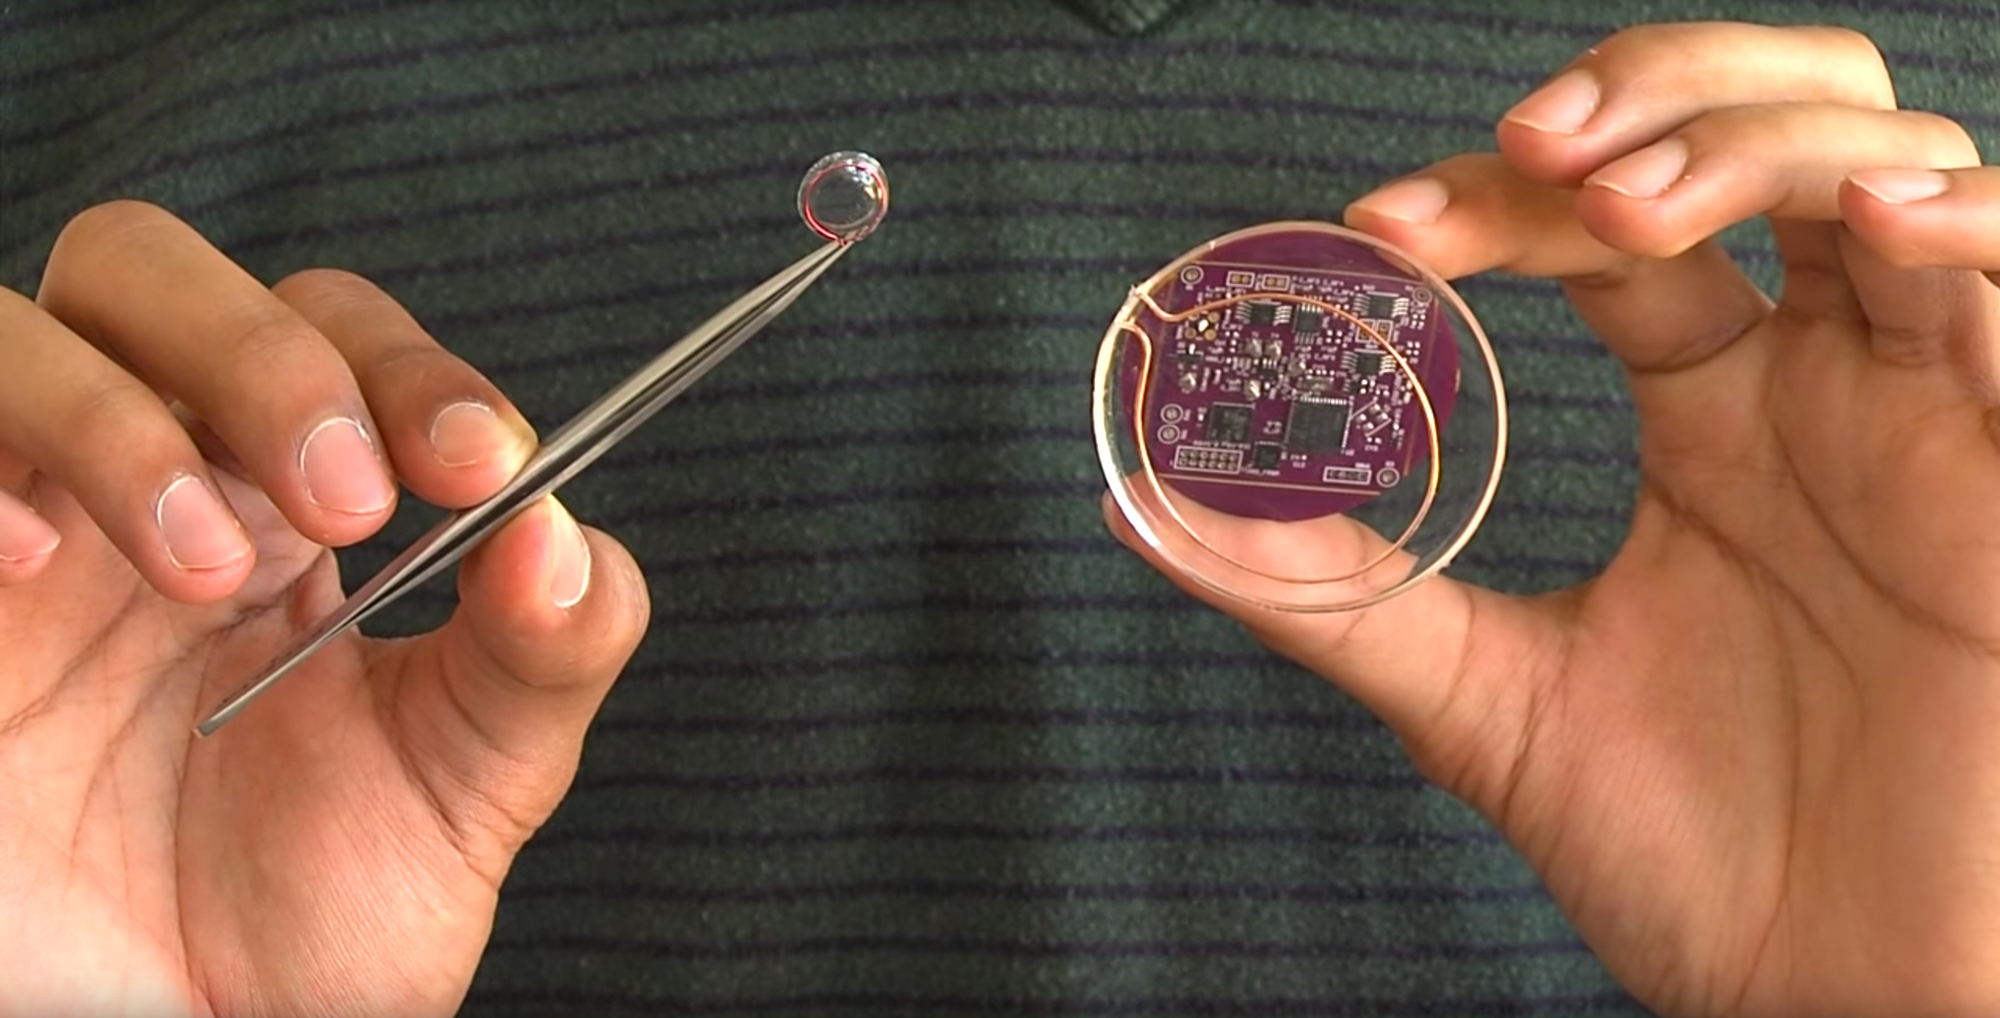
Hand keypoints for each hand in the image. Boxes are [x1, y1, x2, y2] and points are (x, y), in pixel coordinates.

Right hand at [0, 203, 649, 1015]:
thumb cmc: (310, 920)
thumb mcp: (468, 788)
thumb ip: (545, 652)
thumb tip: (568, 531)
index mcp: (290, 510)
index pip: (336, 335)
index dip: (409, 368)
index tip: (480, 459)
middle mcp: (146, 486)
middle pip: (155, 273)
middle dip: (265, 356)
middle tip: (347, 502)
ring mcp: (24, 534)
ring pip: (20, 332)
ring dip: (121, 420)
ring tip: (206, 575)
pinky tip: (30, 562)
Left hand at [1110, 23, 1999, 1017]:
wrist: (1836, 1003)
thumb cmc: (1697, 859)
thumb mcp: (1482, 703)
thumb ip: (1330, 597)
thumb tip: (1144, 507)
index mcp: (1705, 413)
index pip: (1600, 233)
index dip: (1497, 199)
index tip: (1381, 231)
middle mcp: (1816, 385)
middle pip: (1751, 136)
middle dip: (1641, 100)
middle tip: (1523, 155)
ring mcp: (1924, 415)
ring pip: (1881, 164)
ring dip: (1749, 142)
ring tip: (1622, 208)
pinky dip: (1955, 221)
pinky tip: (1864, 224)